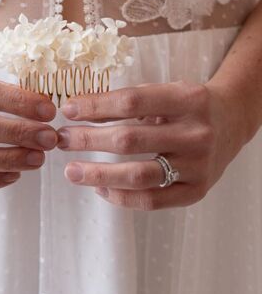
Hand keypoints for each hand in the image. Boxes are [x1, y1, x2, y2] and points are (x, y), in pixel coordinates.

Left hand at [57, 80, 246, 209]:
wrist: (231, 121)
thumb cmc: (188, 105)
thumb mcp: (164, 92)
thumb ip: (127, 101)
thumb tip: (80, 112)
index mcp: (186, 99)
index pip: (130, 102)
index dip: (95, 106)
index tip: (68, 110)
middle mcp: (195, 133)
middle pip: (129, 140)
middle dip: (88, 140)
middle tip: (61, 140)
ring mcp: (198, 166)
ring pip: (138, 175)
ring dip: (97, 174)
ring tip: (70, 171)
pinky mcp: (197, 191)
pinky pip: (152, 201)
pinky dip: (121, 197)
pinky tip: (100, 187)